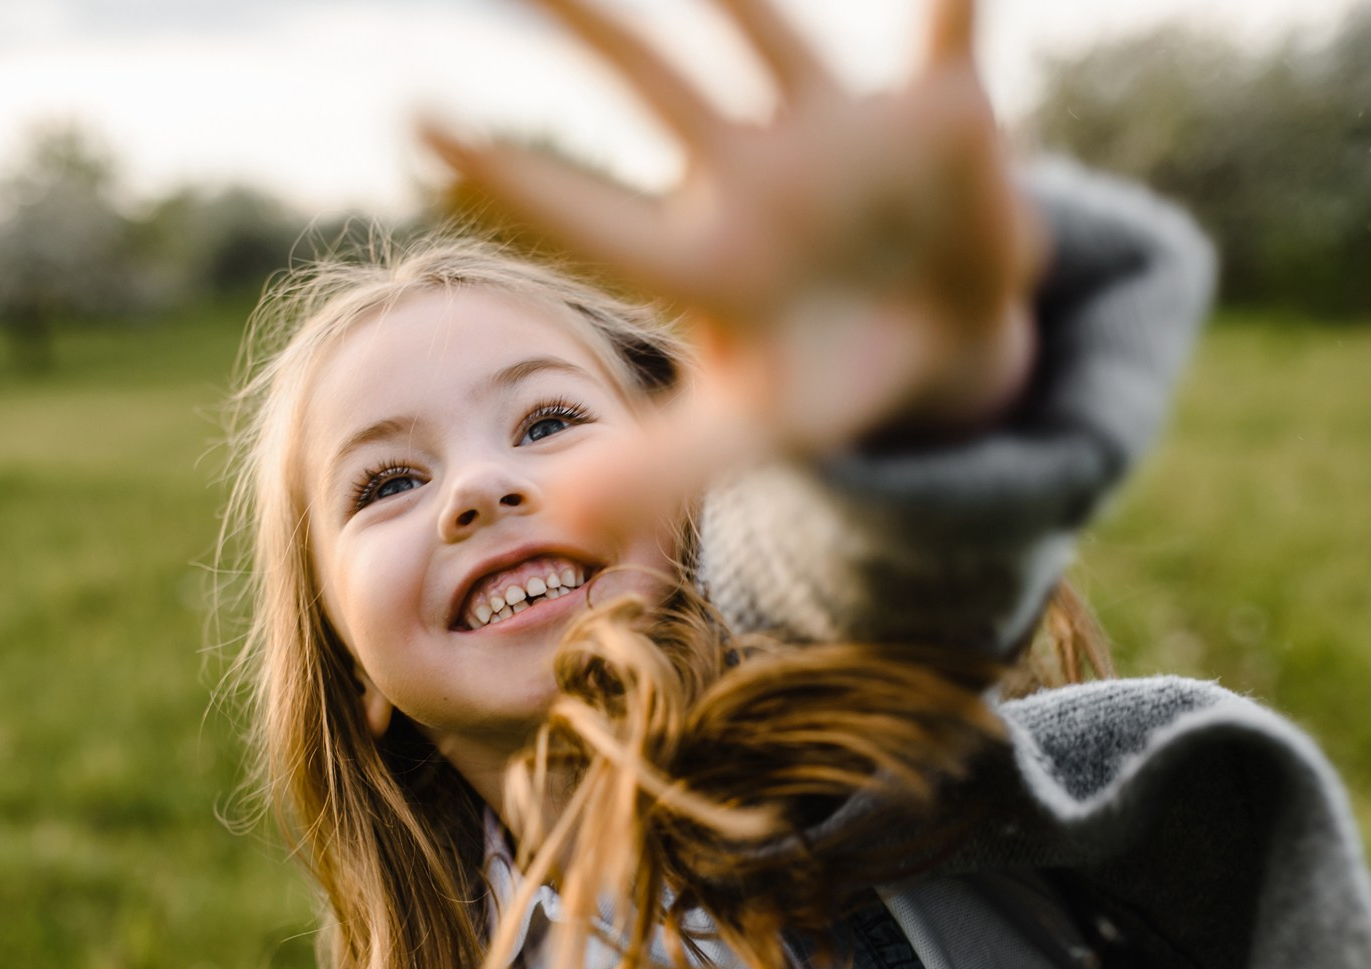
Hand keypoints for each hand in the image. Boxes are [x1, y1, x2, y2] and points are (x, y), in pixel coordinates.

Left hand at [421, 0, 1044, 501]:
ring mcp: (838, 133)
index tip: (414, 124)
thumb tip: (558, 516)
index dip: (511, 180)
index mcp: (704, 257)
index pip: (589, 219)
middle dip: (596, 34)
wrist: (942, 334)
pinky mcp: (937, 111)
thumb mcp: (755, 431)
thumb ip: (663, 469)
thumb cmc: (828, 377)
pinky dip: (956, 8)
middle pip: (657, 95)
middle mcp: (752, 174)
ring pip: (778, 42)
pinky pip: (949, 36)